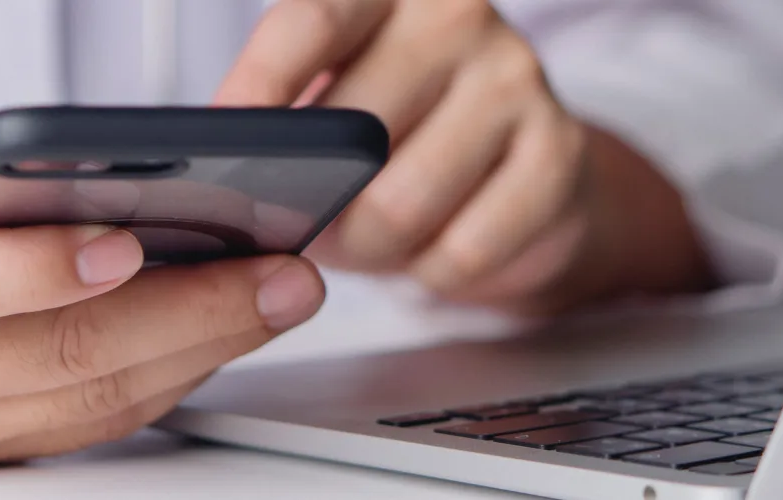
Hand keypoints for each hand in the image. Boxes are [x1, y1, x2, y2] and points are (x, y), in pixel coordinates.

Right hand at [0, 60, 326, 469]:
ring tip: (280, 295)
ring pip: (82, 401)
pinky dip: (165, 379)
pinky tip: (225, 331)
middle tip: (277, 270)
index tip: (126, 238)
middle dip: (181, 314)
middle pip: (46, 357)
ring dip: (197, 352)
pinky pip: (83, 423)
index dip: (34, 271)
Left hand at [217, 0, 713, 312]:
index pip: (310, 21)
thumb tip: (227, 185)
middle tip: (308, 227)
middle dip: (316, 208)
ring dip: (371, 249)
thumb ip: (287, 124)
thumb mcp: (336, 108)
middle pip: (354, 134)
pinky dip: (433, 272)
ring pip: (402, 205)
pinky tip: (438, 248)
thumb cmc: (405, 136)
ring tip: (372, 241)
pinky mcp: (559, 153)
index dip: (258, 88)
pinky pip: (462, 249)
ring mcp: (516, 78)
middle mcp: (455, 15)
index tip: (223, 152)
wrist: (524, 178)